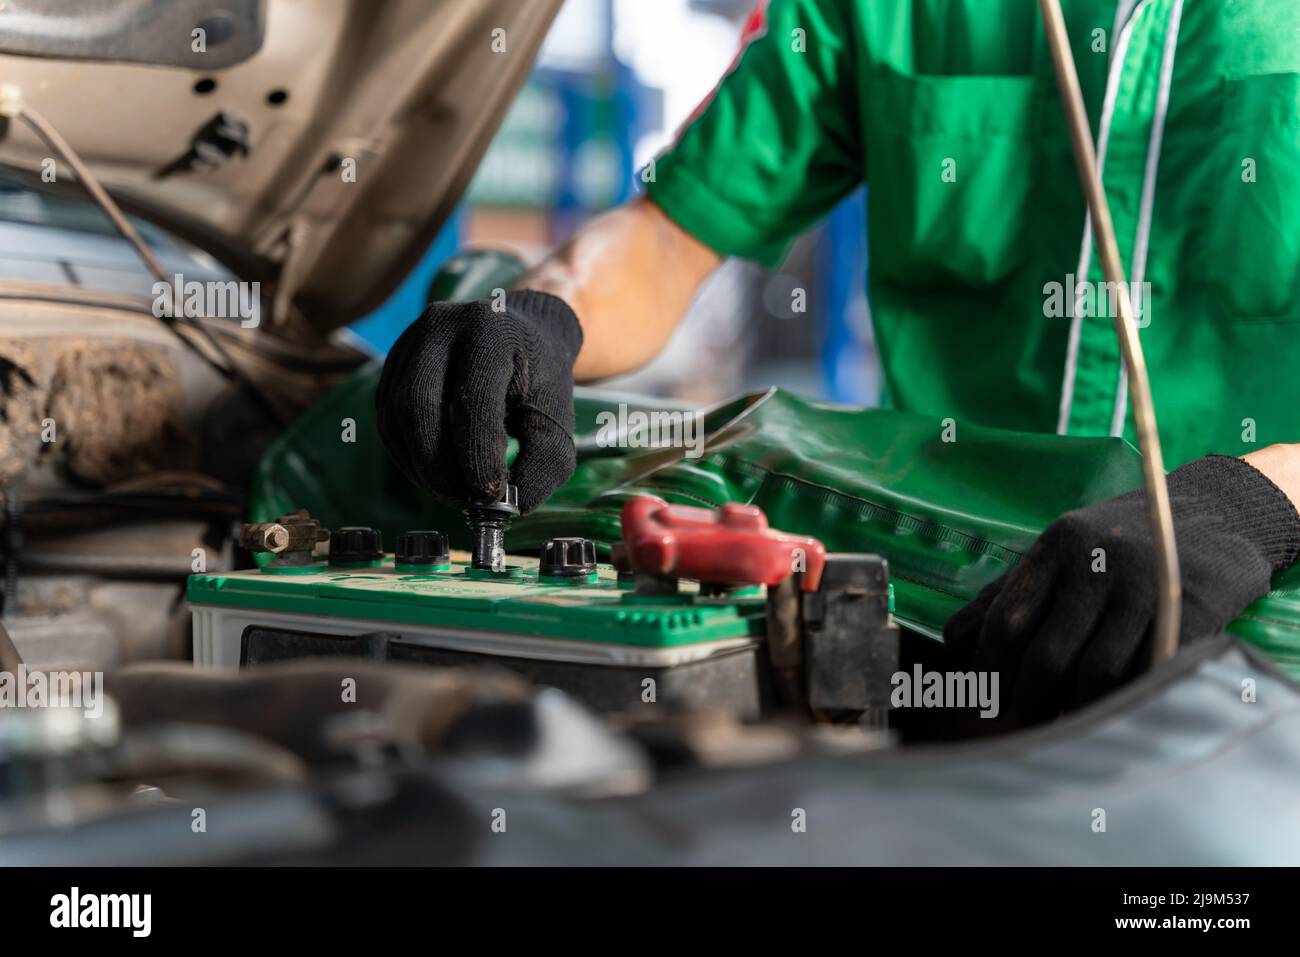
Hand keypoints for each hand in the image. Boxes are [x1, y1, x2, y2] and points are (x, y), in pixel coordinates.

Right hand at [375, 291, 582, 512]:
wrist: (519, 338)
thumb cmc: (539, 381)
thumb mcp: (557, 417)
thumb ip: (544, 463)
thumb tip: (512, 507)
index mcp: (490, 331)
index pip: (473, 399)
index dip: (478, 455)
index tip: (492, 495)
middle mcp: (441, 329)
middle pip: (420, 406)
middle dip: (441, 466)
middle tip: (466, 501)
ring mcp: (409, 346)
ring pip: (397, 417)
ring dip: (423, 468)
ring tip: (455, 491)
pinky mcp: (392, 369)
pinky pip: (388, 422)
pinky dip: (410, 458)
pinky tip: (437, 474)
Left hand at [944, 455, 1299, 721]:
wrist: (1217, 515)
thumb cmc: (1119, 544)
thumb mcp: (1061, 553)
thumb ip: (1008, 594)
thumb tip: (955, 645)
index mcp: (1057, 546)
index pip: (1007, 621)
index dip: (990, 668)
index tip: (987, 691)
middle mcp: (1098, 563)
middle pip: (1047, 656)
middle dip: (1028, 698)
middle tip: (1025, 714)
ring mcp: (1146, 588)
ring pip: (1096, 673)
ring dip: (1073, 708)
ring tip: (1063, 717)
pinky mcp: (1191, 613)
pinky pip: (1145, 674)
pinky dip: (1120, 700)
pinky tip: (1107, 706)